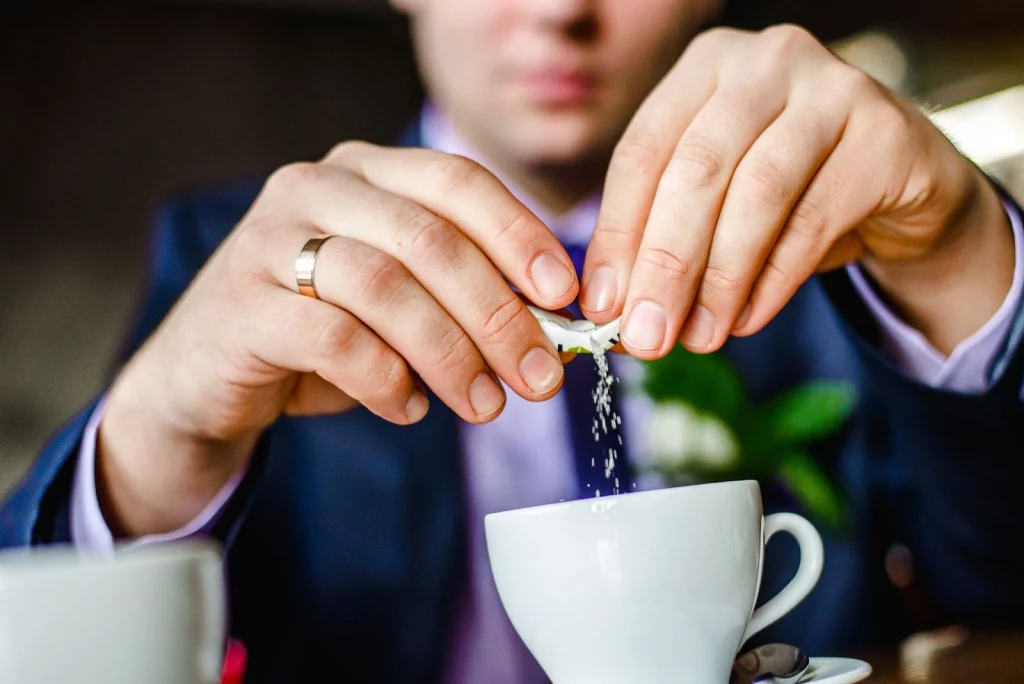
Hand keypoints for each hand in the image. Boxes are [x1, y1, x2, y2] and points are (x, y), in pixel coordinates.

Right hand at [99, 143, 576, 534]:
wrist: (204, 375)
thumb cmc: (320, 332)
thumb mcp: (398, 303)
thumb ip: (460, 299)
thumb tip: (551, 333)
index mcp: (364, 170)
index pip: (457, 181)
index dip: (519, 236)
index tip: (565, 296)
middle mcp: (314, 187)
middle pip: (429, 239)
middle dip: (497, 313)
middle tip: (538, 378)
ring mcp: (269, 240)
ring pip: (385, 287)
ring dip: (450, 354)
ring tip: (484, 405)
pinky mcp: (241, 305)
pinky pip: (334, 340)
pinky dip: (386, 381)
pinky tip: (408, 408)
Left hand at [581, 25, 1013, 358]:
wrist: (901, 182)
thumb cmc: (790, 189)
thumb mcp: (717, 203)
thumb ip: (664, 240)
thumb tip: (614, 312)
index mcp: (705, 67)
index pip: (641, 152)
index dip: (617, 234)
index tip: (602, 307)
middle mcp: (766, 61)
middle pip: (696, 170)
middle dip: (665, 263)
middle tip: (646, 334)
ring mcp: (832, 87)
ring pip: (757, 193)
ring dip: (720, 279)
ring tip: (699, 337)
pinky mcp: (883, 134)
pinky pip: (814, 220)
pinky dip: (773, 281)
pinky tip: (747, 319)